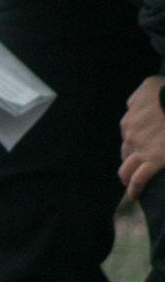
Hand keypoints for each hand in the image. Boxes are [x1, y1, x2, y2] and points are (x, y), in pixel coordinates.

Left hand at [118, 76, 164, 198]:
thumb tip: (131, 104)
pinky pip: (139, 180)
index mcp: (131, 117)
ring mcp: (142, 148)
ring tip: (130, 182)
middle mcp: (131, 134)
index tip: (143, 142)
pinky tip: (135, 196)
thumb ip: (139, 96)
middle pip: (126, 151)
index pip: (128, 131)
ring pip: (126, 168)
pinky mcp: (155, 160)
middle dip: (131, 158)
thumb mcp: (150, 85)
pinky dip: (135, 189)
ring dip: (126, 176)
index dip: (136, 138)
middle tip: (139, 163)